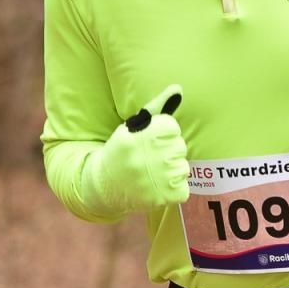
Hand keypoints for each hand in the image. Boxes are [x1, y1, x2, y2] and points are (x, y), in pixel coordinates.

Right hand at [81, 84, 188, 214]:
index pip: (173, 128)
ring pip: (183, 168)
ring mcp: (153, 181)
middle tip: (149, 159)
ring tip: (152, 173)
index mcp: (138, 137)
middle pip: (180, 147)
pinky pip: (183, 189)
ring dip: (172, 171)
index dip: (163, 134)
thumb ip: (158, 107)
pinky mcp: (161, 199)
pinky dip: (174, 190)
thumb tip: (178, 88)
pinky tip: (156, 187)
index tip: (148, 142)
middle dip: (168, 151)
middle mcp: (144, 158)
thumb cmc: (124, 150)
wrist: (105, 186)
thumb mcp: (134, 126)